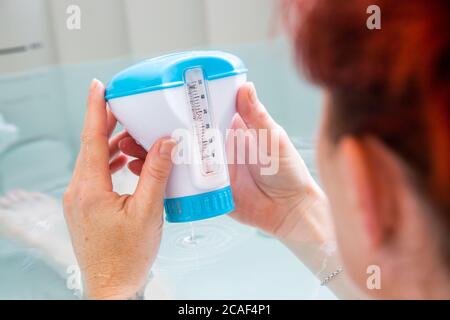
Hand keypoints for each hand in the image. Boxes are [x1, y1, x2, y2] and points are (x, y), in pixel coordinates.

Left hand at [63, 79, 175, 299]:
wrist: (112, 286)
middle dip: (109, 124)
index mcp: (90, 189)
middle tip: (126, 107)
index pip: (91, 138)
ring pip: (93, 161)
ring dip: (112, 146)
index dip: (96, 109)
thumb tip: (166, 142)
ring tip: (134, 138)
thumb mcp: (148, 212)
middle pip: (91, 146)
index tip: (98, 87)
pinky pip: (94, 175)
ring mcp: (78, 200)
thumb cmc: (128, 256)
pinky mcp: (83, 207)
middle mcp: (78, 191)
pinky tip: (127, 165)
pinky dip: (110, 164)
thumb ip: (156, 173)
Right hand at [117, 81, 330, 242]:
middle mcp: (219, 148)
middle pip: (184, 135)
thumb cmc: (288, 171)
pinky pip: (184, 185)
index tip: (159, 99)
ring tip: (133, 150)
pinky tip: (147, 175)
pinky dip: (165, 180)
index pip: (203, 113)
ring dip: (157, 155)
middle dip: (159, 131)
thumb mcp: (273, 139)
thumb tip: (246, 86)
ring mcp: (212, 170)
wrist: (290, 211)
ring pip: (179, 159)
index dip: (182, 106)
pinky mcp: (209, 191)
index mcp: (233, 130)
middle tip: (135, 127)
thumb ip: (258, 117)